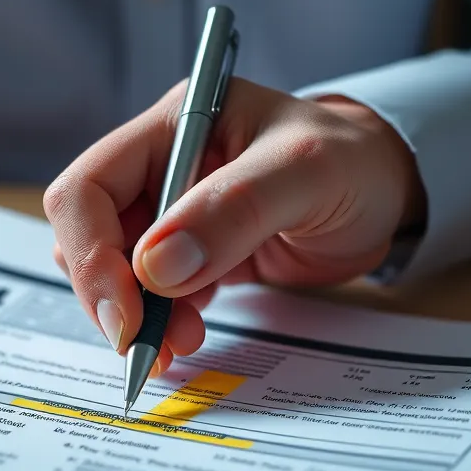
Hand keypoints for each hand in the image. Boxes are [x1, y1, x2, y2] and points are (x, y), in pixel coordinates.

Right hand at [45, 79, 424, 372]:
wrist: (384, 193)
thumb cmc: (353, 163)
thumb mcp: (307, 173)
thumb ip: (233, 211)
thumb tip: (155, 268)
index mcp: (171, 126)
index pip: (88, 188)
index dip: (92, 254)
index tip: (126, 316)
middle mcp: (157, 167)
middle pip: (87, 236)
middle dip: (110, 294)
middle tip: (147, 344)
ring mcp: (168, 213)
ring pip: (112, 272)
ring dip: (135, 316)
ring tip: (179, 341)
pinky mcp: (185, 255)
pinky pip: (148, 294)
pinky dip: (157, 323)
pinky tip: (186, 336)